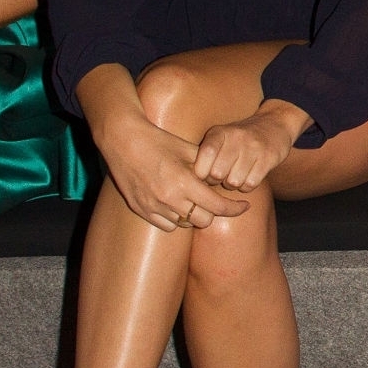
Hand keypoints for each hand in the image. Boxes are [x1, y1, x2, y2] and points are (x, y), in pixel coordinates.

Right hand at [97, 110, 248, 231]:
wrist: (122, 141)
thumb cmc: (158, 141)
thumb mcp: (188, 149)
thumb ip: (208, 166)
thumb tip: (225, 179)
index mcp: (185, 182)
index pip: (218, 206)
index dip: (235, 208)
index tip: (245, 206)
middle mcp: (169, 199)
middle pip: (204, 221)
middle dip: (213, 211)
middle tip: (214, 200)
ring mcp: (154, 206)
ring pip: (185, 224)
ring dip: (193, 215)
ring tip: (192, 200)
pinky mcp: (140, 209)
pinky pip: (167, 225)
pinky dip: (175, 219)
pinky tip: (175, 204)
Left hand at [194, 107, 299, 193]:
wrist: (274, 125)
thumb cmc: (239, 139)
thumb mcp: (220, 137)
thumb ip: (205, 154)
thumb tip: (190, 179)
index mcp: (219, 133)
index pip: (205, 155)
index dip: (202, 172)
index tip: (205, 174)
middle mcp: (236, 138)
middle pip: (218, 174)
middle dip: (217, 181)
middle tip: (221, 177)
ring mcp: (254, 148)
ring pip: (234, 182)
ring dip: (233, 185)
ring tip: (235, 176)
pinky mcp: (268, 158)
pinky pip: (251, 184)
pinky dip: (246, 186)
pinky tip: (247, 177)